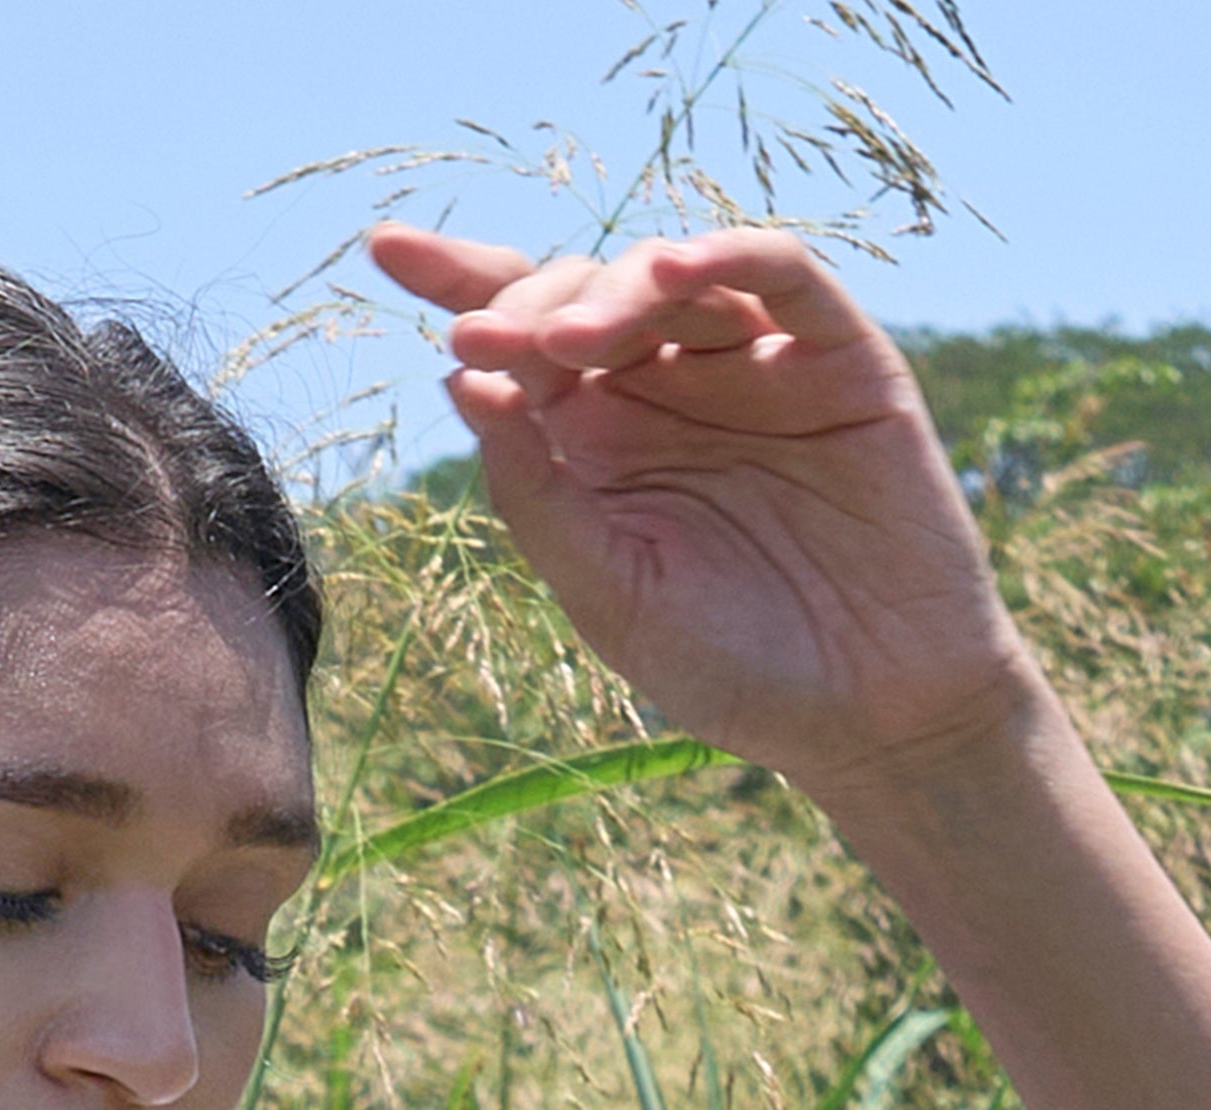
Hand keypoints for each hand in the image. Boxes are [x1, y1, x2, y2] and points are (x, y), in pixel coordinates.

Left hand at [367, 225, 1035, 792]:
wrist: (867, 716)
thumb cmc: (731, 666)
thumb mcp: (608, 590)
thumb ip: (537, 495)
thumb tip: (463, 383)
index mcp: (595, 443)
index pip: (519, 342)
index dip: (458, 283)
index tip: (385, 251)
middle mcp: (666, 389)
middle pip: (583, 294)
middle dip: (525, 302)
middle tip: (486, 339)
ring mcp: (753, 366)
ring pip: (673, 275)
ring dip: (612, 290)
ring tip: (568, 337)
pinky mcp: (839, 360)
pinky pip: (786, 277)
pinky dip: (731, 257)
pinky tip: (675, 270)